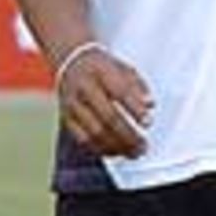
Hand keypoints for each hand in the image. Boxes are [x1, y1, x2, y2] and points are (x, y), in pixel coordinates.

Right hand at [56, 44, 153, 159]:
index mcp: (100, 71)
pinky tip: (116, 152)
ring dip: (117, 146)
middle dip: (128, 135)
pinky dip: (101, 149)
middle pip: (108, 117)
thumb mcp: (122, 67)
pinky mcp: (66, 118)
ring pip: (95, 132)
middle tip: (143, 146)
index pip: (120, 91)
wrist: (70, 62)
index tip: (148, 123)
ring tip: (134, 152)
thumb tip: (149, 104)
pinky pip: (83, 139)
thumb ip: (138, 85)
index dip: (135, 109)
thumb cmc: (102, 68)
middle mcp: (84, 88)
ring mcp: (73, 105)